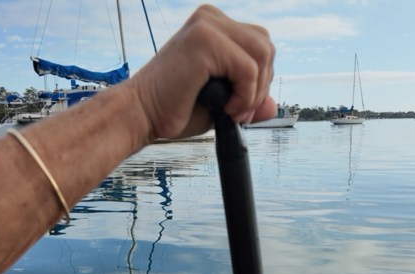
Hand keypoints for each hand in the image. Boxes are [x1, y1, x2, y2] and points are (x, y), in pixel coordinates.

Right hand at [126, 4, 276, 139]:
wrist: (140, 115)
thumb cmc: (173, 108)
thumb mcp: (221, 103)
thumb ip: (249, 99)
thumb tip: (274, 107)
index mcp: (213, 25)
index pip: (259, 44)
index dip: (259, 80)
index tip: (240, 106)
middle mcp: (210, 18)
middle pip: (266, 46)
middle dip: (260, 85)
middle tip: (239, 111)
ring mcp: (207, 25)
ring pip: (263, 54)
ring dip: (254, 91)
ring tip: (233, 110)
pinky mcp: (204, 40)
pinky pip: (248, 68)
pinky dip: (244, 95)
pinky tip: (224, 107)